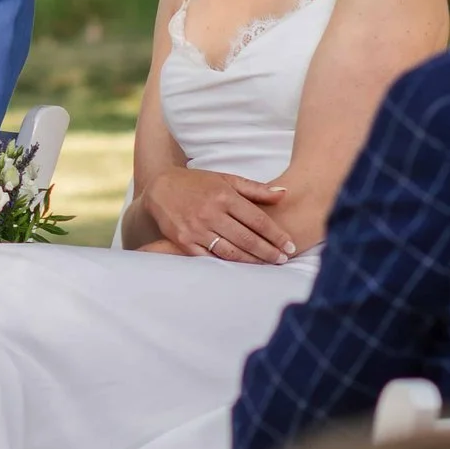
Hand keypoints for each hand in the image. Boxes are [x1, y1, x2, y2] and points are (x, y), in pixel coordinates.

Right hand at [141, 167, 295, 263]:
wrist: (160, 187)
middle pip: (247, 238)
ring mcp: (196, 229)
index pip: (257, 219)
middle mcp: (211, 213)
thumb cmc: (198, 183)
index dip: (276, 234)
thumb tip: (284, 193)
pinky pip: (209, 258)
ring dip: (252, 261)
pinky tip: (241, 268)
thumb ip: (256, 189)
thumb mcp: (227, 179)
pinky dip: (226, 264)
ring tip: (267, 265)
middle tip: (283, 259)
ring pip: (231, 251)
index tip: (289, 245)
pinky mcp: (184, 241)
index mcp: (224, 196)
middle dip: (268, 251)